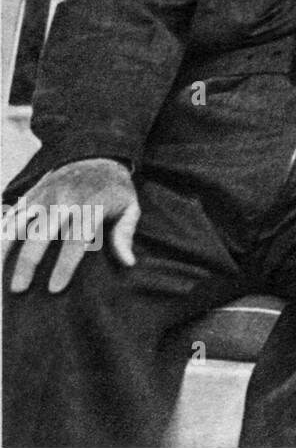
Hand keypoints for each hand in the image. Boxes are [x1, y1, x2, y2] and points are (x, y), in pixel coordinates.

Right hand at [2, 158, 139, 292]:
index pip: (75, 240)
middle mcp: (62, 201)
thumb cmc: (115, 191)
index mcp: (89, 207)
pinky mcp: (30, 195)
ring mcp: (42, 197)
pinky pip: (9, 216)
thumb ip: (125, 233)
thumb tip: (128, 263)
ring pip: (17, 225)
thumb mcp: (130, 207)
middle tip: (19, 289)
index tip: (55, 289)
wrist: (96, 157)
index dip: (65, 265)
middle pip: (41, 235)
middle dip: (28, 262)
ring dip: (4, 249)